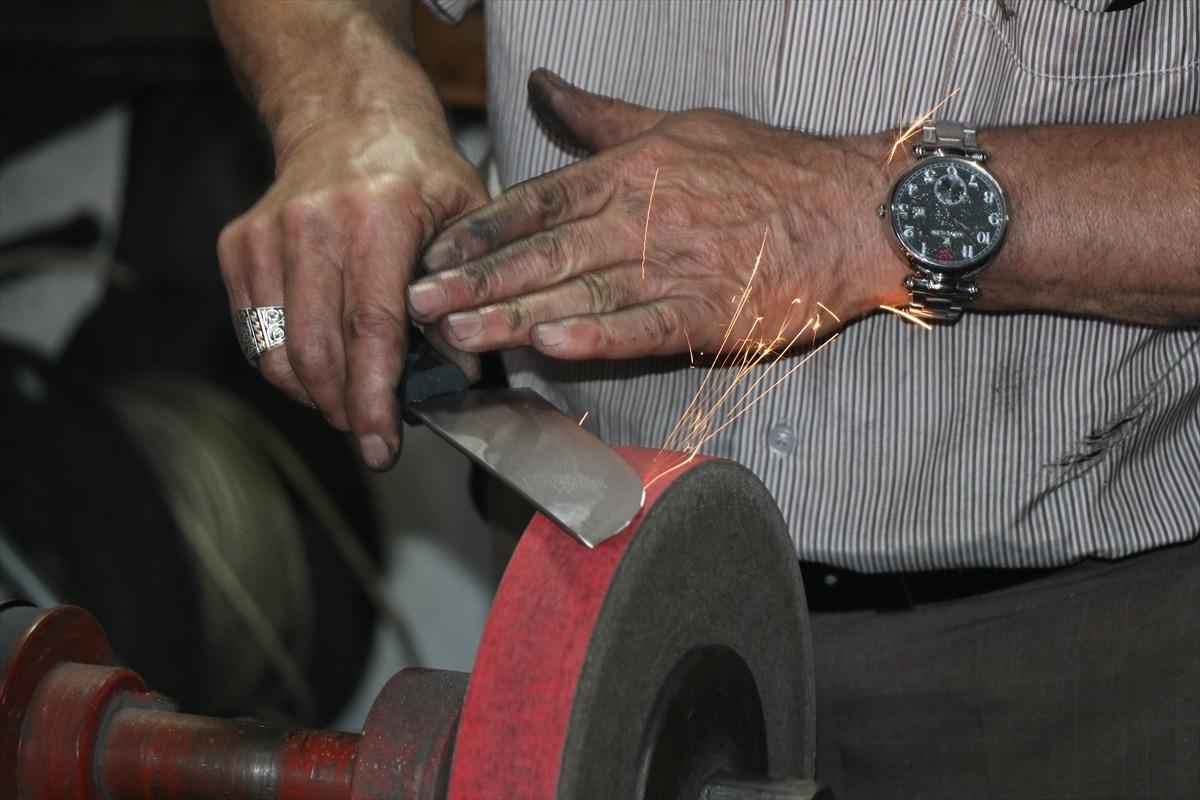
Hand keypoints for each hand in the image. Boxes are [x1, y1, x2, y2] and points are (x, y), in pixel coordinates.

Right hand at [218, 114, 486, 468]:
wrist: (346, 119)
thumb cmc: (416, 172)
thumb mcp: (465, 218)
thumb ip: (467, 292)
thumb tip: (458, 373)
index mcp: (378, 217)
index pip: (371, 330)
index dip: (373, 398)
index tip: (380, 445)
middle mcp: (313, 225)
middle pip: (319, 353)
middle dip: (345, 410)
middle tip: (371, 434)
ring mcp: (266, 236)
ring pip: (280, 354)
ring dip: (315, 396)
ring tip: (349, 402)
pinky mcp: (237, 248)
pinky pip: (256, 336)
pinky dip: (286, 368)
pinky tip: (321, 368)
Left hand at [407, 69, 904, 360]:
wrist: (853, 209)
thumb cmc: (769, 167)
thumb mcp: (678, 125)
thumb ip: (601, 119)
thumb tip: (544, 87)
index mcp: (631, 172)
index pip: (537, 200)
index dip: (481, 229)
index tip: (435, 251)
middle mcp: (642, 219)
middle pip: (544, 252)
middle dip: (476, 280)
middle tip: (420, 302)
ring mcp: (675, 267)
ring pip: (581, 294)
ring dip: (516, 317)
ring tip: (461, 336)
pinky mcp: (709, 312)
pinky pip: (644, 328)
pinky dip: (599, 339)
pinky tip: (553, 349)